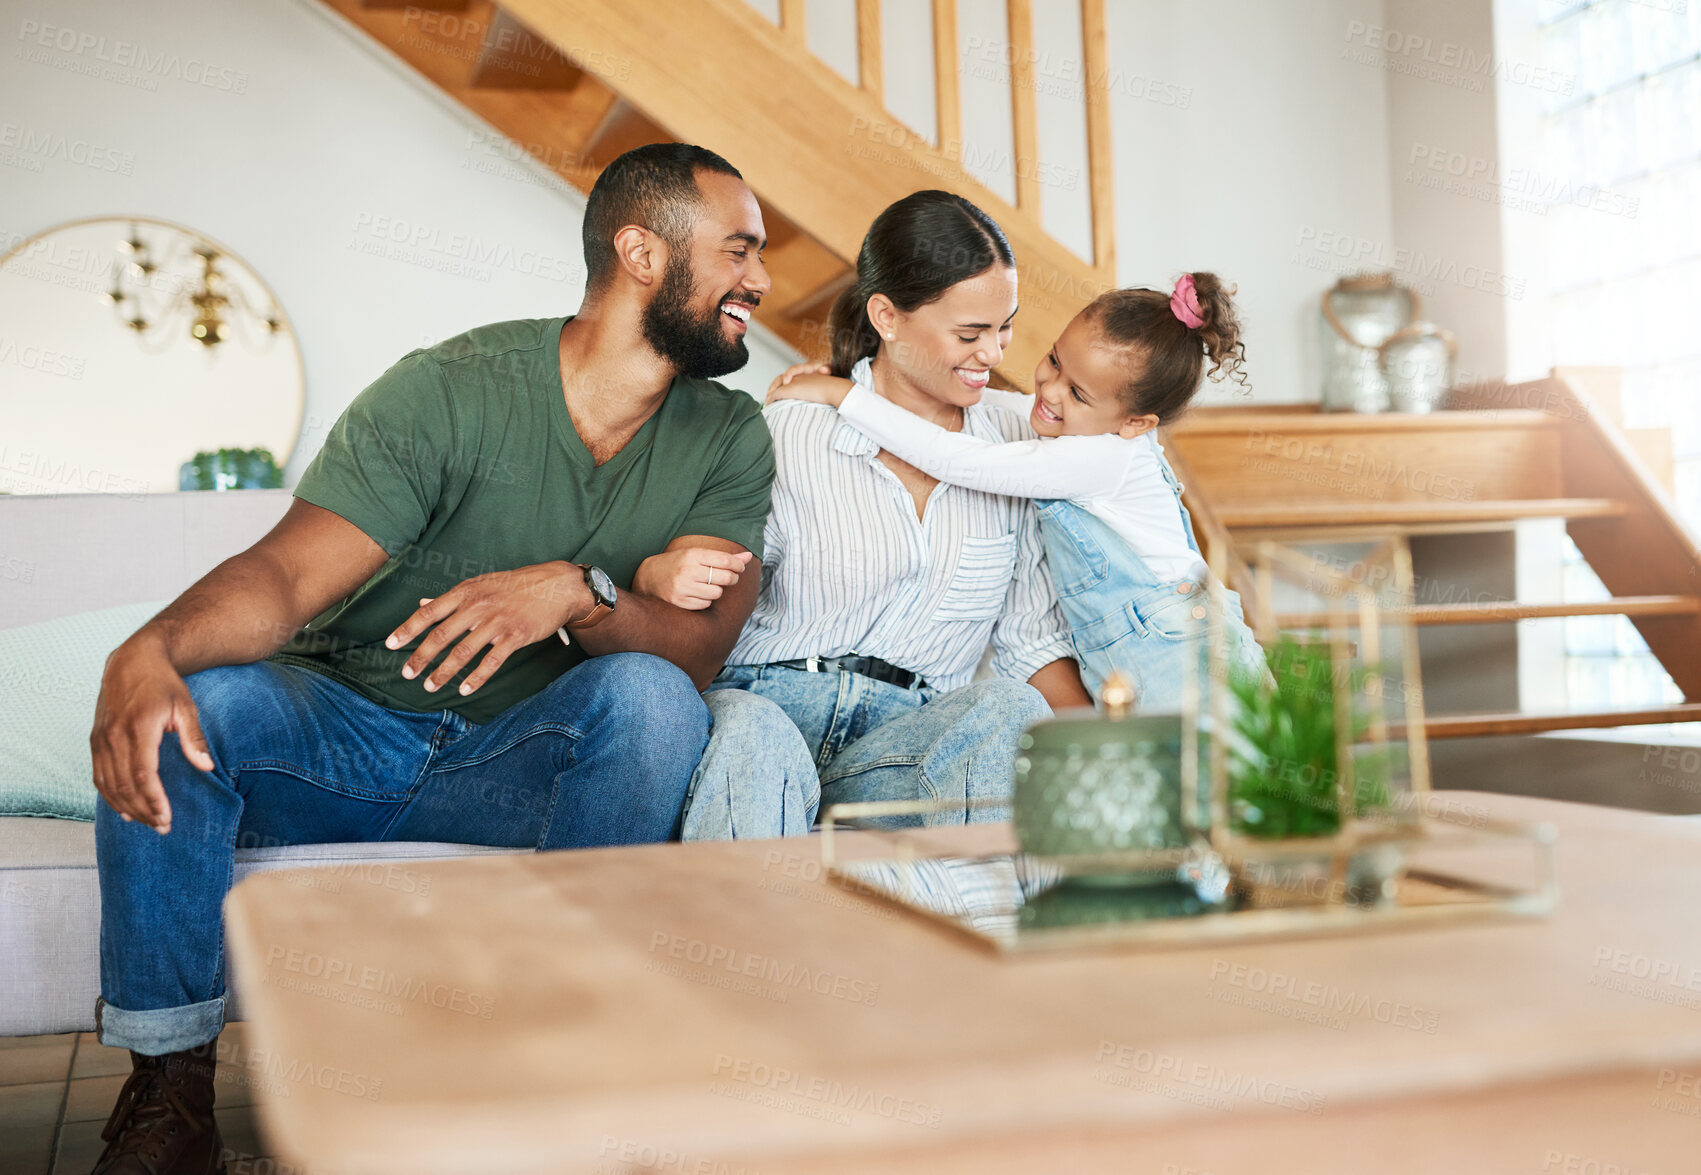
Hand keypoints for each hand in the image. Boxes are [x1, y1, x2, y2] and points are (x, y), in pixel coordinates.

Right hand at [90, 632, 215, 833]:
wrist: (132, 661)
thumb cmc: (163, 684)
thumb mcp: (185, 706)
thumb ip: (194, 738)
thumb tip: (207, 766)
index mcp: (138, 728)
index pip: (144, 774)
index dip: (154, 800)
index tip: (167, 819)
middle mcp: (114, 736)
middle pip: (125, 785)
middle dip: (144, 810)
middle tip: (162, 827)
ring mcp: (101, 739)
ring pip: (109, 784)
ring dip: (127, 807)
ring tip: (148, 822)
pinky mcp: (94, 741)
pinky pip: (98, 776)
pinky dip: (109, 796)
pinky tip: (124, 810)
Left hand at [385, 561, 587, 695]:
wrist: (556, 586)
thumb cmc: (515, 586)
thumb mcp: (481, 585)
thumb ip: (452, 598)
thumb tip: (422, 603)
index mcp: (466, 592)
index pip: (429, 612)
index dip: (408, 629)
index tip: (390, 645)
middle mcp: (478, 606)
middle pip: (442, 635)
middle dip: (421, 657)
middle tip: (407, 674)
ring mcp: (497, 621)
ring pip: (464, 651)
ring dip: (444, 672)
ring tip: (430, 686)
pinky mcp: (516, 636)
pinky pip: (492, 661)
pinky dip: (477, 677)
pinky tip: (465, 690)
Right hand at [634, 547, 752, 610]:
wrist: (649, 577)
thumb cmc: (679, 563)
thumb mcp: (698, 554)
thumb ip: (724, 557)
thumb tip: (749, 557)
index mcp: (692, 554)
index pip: (725, 560)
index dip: (738, 565)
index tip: (739, 567)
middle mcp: (687, 570)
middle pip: (725, 578)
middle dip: (731, 578)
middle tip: (728, 577)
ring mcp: (682, 588)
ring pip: (717, 593)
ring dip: (717, 590)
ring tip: (708, 585)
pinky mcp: (679, 602)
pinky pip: (705, 604)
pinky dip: (706, 600)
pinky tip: (697, 594)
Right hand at [766, 361, 830, 401]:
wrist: (827, 378)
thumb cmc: (826, 373)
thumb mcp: (827, 369)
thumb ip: (825, 368)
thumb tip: (824, 369)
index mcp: (804, 368)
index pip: (793, 369)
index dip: (788, 375)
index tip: (786, 382)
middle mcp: (796, 374)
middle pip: (781, 378)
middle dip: (774, 386)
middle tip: (770, 394)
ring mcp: (793, 381)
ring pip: (779, 386)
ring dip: (772, 392)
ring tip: (768, 400)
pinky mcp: (792, 388)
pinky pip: (781, 392)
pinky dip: (776, 397)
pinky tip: (773, 403)